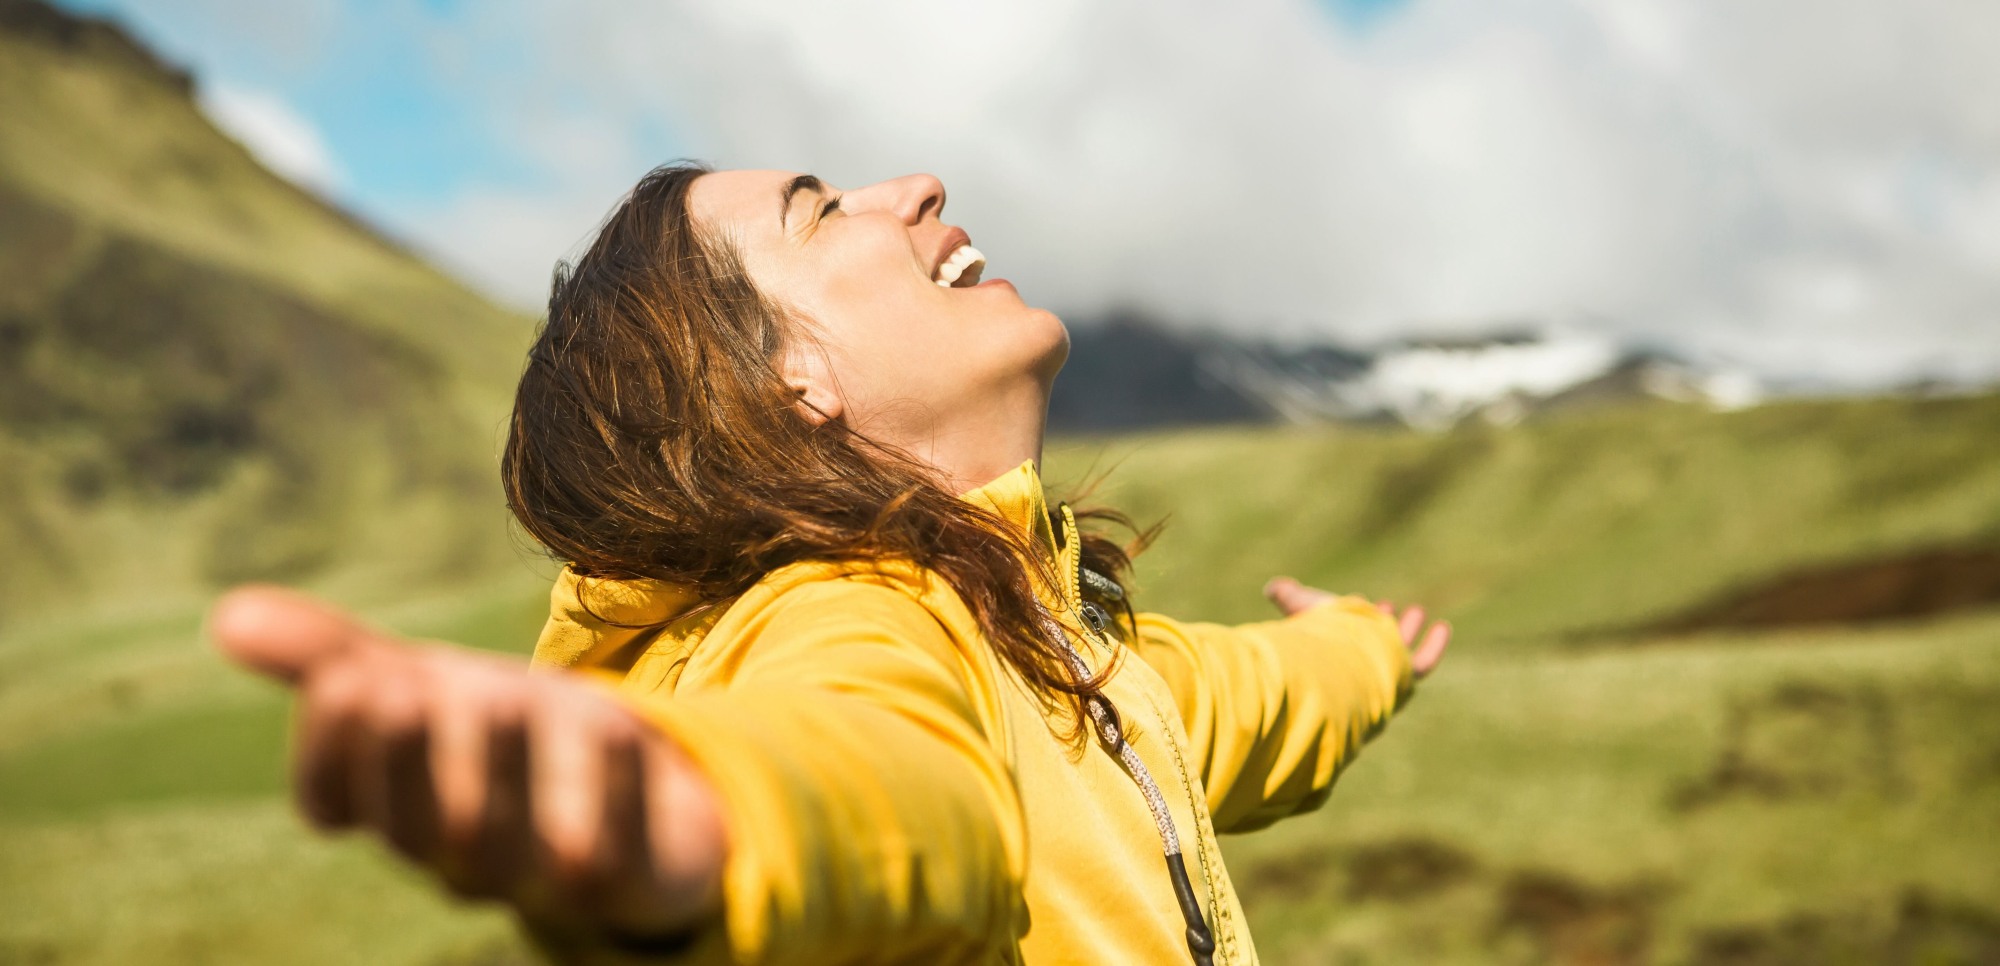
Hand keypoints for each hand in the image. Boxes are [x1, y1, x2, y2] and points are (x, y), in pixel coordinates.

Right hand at [207, 585, 726, 937]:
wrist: (635, 788)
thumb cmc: (500, 738)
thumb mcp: (420, 686)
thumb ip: (329, 657)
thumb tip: (225, 614)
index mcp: (395, 806)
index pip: (333, 801)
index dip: (331, 748)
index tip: (346, 676)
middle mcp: (457, 851)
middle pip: (416, 826)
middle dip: (406, 761)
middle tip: (403, 687)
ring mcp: (540, 874)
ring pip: (506, 846)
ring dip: (501, 772)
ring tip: (499, 696)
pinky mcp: (628, 879)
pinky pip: (614, 856)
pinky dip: (613, 793)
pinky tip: (615, 725)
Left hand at [1263, 577, 1451, 678]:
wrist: (1337, 663)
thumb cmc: (1316, 637)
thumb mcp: (1303, 609)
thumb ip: (1290, 597)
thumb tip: (1273, 588)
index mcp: (1332, 655)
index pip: (1343, 639)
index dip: (1351, 619)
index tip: (1360, 601)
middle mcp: (1356, 668)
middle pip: (1370, 647)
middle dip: (1379, 624)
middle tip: (1386, 606)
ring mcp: (1381, 674)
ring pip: (1398, 654)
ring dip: (1406, 631)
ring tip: (1417, 611)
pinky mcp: (1402, 677)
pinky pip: (1423, 664)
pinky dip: (1434, 646)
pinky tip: (1443, 627)